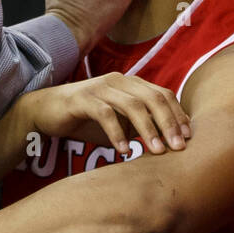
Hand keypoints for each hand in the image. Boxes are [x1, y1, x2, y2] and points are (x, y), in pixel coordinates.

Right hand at [25, 72, 191, 154]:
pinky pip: (105, 115)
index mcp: (131, 83)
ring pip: (133, 105)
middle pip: (153, 98)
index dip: (178, 115)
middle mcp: (119, 81)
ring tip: (157, 151)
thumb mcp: (118, 122)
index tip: (188, 138)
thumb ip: (140, 126)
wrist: (45, 111)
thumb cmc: (85, 118)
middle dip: (169, 123)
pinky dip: (118, 134)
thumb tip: (169, 140)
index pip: (163, 94)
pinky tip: (124, 151)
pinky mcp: (82, 99)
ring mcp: (100, 88)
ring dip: (148, 129)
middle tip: (178, 148)